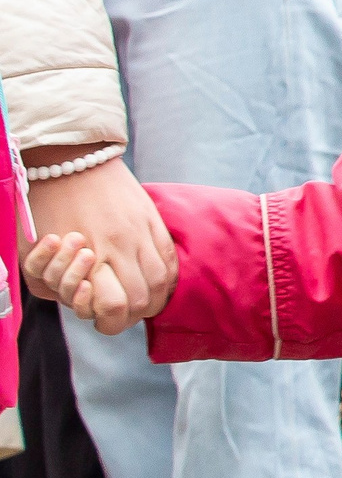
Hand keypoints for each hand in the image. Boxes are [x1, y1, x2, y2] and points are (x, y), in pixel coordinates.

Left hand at [23, 155, 175, 331]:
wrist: (67, 158)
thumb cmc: (42, 204)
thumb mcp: (34, 248)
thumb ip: (52, 281)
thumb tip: (78, 303)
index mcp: (88, 254)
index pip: (114, 306)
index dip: (108, 320)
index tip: (100, 317)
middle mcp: (120, 246)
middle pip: (141, 301)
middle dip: (131, 315)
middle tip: (120, 314)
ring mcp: (141, 233)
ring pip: (161, 284)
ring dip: (153, 299)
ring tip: (141, 301)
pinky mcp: (153, 220)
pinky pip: (171, 259)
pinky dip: (167, 278)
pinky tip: (156, 281)